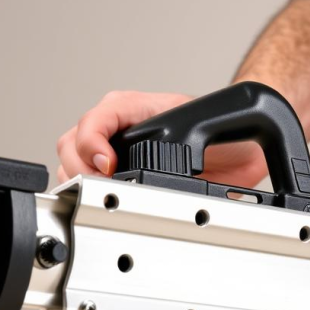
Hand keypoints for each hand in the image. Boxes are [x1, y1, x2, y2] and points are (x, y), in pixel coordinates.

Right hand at [56, 90, 266, 186]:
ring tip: (106, 196)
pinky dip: (90, 194)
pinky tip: (108, 202)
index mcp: (131, 107)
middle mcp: (116, 127)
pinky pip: (87, 182)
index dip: (92, 146)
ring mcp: (113, 150)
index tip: (108, 166)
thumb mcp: (203, 127)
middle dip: (81, 170)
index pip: (93, 122)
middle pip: (71, 144)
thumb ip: (182, 140)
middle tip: (105, 188)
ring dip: (81, 182)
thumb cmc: (221, 132)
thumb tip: (165, 167)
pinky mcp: (117, 174)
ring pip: (72, 163)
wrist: (237, 151)